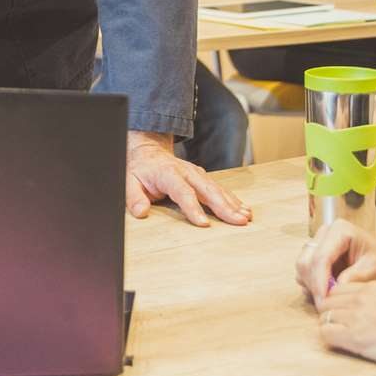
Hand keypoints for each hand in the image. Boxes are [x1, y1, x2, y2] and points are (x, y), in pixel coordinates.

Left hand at [124, 130, 249, 226]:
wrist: (148, 151)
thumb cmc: (139, 170)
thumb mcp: (129, 181)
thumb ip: (134, 197)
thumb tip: (141, 213)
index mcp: (168, 173)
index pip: (183, 192)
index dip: (193, 208)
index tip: (204, 224)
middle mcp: (186, 172)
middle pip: (208, 190)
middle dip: (225, 206)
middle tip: (239, 221)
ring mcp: (197, 173)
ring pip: (217, 189)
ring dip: (233, 203)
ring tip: (246, 217)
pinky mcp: (203, 178)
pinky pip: (220, 189)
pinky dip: (233, 199)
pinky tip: (244, 210)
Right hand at [295, 219, 375, 308]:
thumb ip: (356, 277)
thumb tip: (334, 289)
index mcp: (340, 230)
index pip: (321, 256)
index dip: (319, 280)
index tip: (324, 300)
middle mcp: (325, 234)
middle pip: (306, 261)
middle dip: (314, 284)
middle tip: (326, 304)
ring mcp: (318, 244)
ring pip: (302, 268)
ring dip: (311, 286)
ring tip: (330, 298)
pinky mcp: (315, 256)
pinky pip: (304, 273)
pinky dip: (311, 286)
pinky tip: (328, 293)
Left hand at [317, 279, 375, 368]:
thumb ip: (375, 298)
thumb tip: (360, 307)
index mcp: (372, 287)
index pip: (339, 288)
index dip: (336, 301)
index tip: (340, 311)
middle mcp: (361, 298)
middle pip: (328, 300)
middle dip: (329, 312)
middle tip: (337, 324)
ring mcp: (357, 317)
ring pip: (324, 316)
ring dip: (329, 325)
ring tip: (341, 334)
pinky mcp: (355, 337)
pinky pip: (326, 333)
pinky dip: (329, 337)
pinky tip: (341, 342)